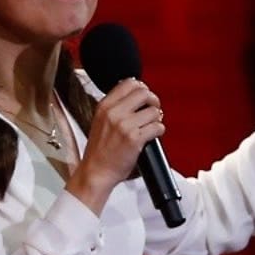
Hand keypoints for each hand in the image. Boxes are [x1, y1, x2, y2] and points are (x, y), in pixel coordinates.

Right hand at [67, 79, 163, 213]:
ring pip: (153, 110)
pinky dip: (159, 130)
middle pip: (144, 93)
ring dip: (157, 118)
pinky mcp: (135, 139)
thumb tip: (134, 96)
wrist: (96, 172)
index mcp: (104, 106)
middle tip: (153, 109)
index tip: (144, 97)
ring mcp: (125, 126)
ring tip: (152, 124)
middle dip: (153, 100)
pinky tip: (153, 135)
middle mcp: (114, 113)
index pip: (129, 82)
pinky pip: (157, 127)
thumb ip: (114, 107)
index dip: (142, 88)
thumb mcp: (100, 121)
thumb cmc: (99, 151)